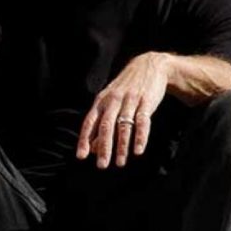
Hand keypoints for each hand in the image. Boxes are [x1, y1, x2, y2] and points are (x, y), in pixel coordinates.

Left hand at [76, 52, 170, 168]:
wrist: (149, 65)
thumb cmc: (126, 88)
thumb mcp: (110, 100)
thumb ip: (101, 122)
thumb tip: (93, 148)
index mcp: (102, 101)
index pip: (90, 122)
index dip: (84, 139)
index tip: (81, 156)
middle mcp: (114, 101)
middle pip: (106, 126)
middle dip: (103, 147)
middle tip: (102, 165)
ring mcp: (130, 101)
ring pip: (124, 126)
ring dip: (122, 146)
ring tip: (120, 163)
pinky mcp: (146, 102)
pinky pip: (142, 122)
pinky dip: (140, 137)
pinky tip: (138, 151)